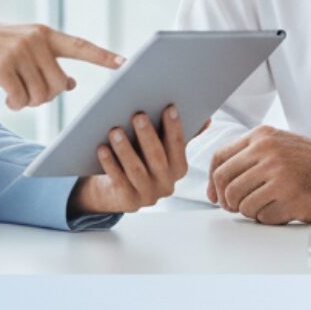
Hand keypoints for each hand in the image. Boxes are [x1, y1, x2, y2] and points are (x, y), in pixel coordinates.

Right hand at [0, 18, 123, 109]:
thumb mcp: (25, 49)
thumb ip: (49, 62)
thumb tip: (72, 83)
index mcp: (45, 34)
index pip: (80, 46)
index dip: (103, 56)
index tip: (125, 64)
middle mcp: (35, 40)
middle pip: (58, 85)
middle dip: (46, 96)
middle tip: (30, 92)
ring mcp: (18, 52)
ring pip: (40, 95)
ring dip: (28, 102)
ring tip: (15, 93)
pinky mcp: (1, 67)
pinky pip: (20, 99)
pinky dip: (15, 105)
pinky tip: (6, 97)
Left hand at [68, 106, 209, 214]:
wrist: (119, 192)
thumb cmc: (143, 161)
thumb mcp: (163, 150)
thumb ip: (182, 135)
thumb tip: (207, 119)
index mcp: (179, 168)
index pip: (179, 145)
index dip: (175, 127)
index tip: (169, 107)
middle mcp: (167, 184)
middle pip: (157, 158)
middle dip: (148, 135)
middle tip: (138, 115)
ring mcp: (148, 195)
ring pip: (137, 170)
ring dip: (126, 149)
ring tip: (115, 130)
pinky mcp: (129, 202)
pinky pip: (119, 181)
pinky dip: (110, 164)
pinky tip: (102, 149)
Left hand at [206, 125, 310, 224]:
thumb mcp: (280, 145)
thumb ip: (251, 156)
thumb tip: (219, 181)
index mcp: (262, 137)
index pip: (219, 159)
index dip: (212, 181)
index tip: (215, 194)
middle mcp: (267, 152)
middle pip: (225, 183)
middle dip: (227, 201)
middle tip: (236, 207)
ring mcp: (279, 175)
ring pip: (241, 203)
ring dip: (250, 211)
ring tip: (267, 206)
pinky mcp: (291, 197)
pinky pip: (262, 217)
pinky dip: (269, 218)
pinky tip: (283, 210)